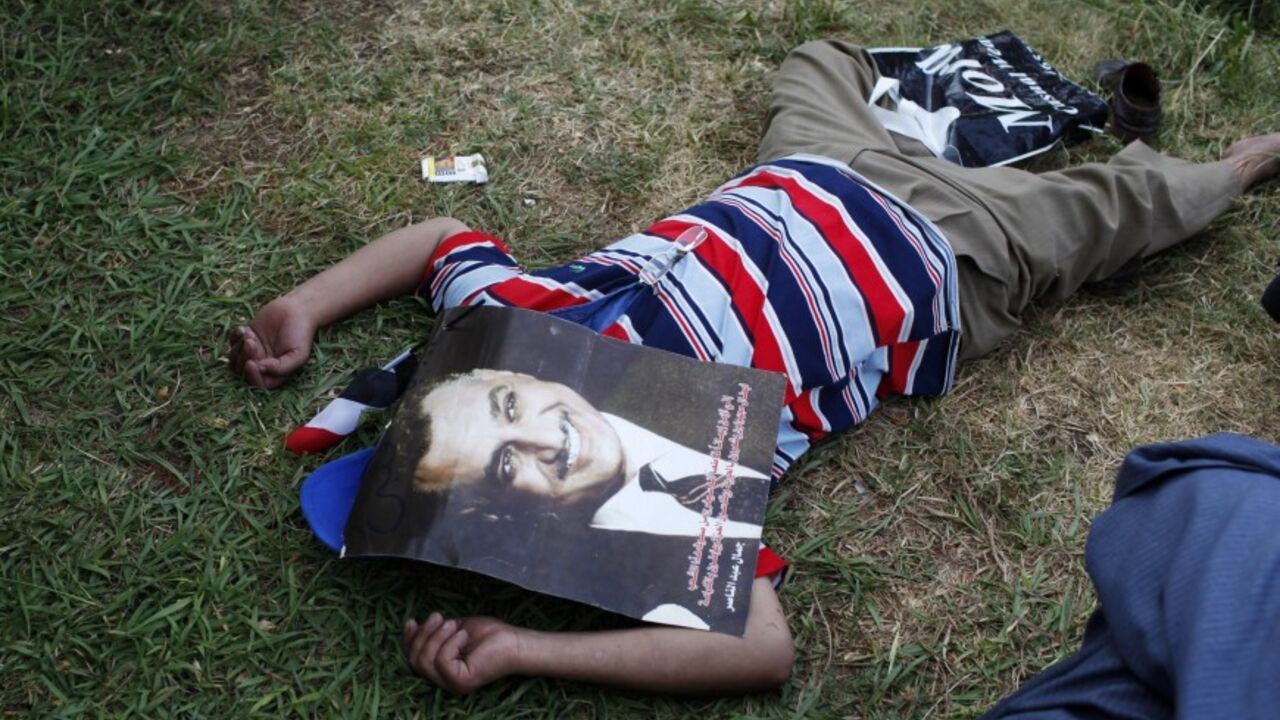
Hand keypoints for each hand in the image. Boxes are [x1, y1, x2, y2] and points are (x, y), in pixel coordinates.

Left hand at [228, 295, 316, 388]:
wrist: (297, 309)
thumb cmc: (301, 333)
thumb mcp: (299, 354)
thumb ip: (282, 368)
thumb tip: (261, 370)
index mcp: (275, 372)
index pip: (259, 383)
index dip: (252, 376)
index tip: (251, 363)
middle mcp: (262, 364)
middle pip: (243, 372)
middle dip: (243, 359)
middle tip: (251, 342)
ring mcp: (253, 351)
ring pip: (235, 359)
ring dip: (238, 349)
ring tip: (249, 335)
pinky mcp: (247, 337)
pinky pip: (233, 343)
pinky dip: (234, 337)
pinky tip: (244, 330)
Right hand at [402, 613, 522, 693]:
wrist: (514, 642)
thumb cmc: (489, 635)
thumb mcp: (454, 628)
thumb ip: (434, 631)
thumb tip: (411, 624)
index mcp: (441, 669)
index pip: (413, 659)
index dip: (408, 640)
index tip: (411, 620)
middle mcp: (443, 680)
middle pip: (415, 661)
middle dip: (423, 634)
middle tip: (440, 617)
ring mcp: (452, 683)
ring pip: (425, 661)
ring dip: (436, 636)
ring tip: (455, 625)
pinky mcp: (461, 681)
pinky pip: (442, 660)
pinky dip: (450, 643)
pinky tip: (464, 636)